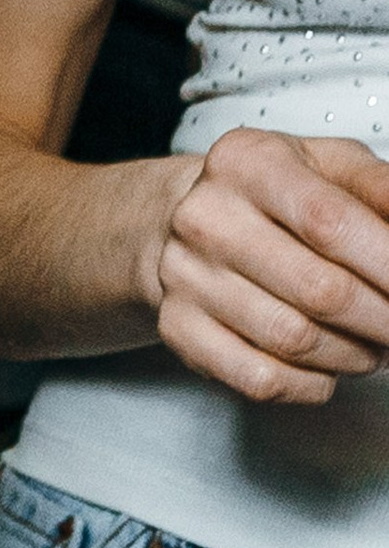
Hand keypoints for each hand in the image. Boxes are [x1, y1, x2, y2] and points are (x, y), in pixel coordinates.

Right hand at [143, 131, 388, 404]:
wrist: (183, 219)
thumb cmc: (269, 196)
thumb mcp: (327, 166)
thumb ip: (378, 188)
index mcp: (247, 164)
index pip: (330, 222)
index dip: (387, 263)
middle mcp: (206, 219)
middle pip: (321, 291)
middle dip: (383, 317)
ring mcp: (186, 278)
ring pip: (296, 341)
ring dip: (354, 354)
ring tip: (370, 340)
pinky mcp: (179, 329)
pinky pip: (262, 379)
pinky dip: (312, 383)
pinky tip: (326, 363)